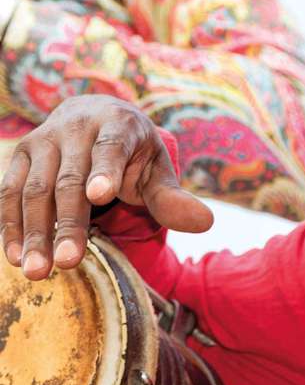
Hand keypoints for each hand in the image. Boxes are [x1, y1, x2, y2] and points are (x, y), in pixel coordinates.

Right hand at [0, 95, 212, 279]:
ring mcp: (45, 138)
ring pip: (35, 188)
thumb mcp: (156, 167)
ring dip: (35, 232)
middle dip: (68, 222)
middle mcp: (77, 126)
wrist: (94, 114)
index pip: (111, 148)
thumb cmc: (132, 150)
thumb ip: (172, 197)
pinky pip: (10, 191)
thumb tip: (204, 222)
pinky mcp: (22, 154)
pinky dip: (11, 225)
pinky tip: (16, 257)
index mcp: (118, 124)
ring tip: (38, 271)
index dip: (105, 170)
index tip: (99, 196)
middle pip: (69, 178)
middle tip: (67, 262)